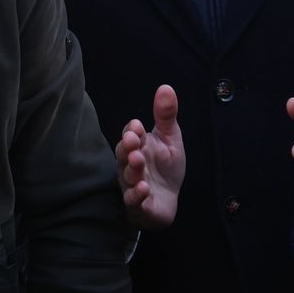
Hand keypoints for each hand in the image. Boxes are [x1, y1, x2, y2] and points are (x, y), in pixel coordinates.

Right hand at [117, 84, 182, 228]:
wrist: (168, 201)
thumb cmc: (166, 167)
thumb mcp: (170, 139)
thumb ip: (166, 115)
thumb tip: (166, 86)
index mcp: (137, 146)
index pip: (130, 135)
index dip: (133, 131)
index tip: (138, 126)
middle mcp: (129, 165)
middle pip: (123, 154)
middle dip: (127, 147)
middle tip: (133, 142)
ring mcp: (132, 185)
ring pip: (127, 176)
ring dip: (132, 169)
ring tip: (138, 162)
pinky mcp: (138, 205)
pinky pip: (133, 201)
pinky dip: (136, 195)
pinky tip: (143, 188)